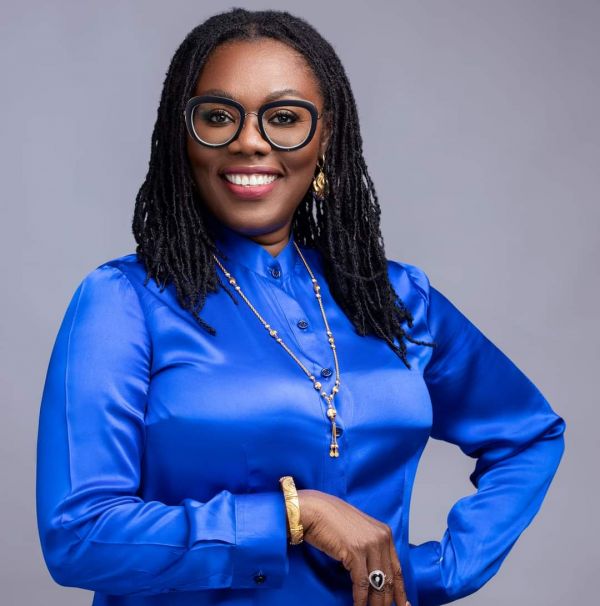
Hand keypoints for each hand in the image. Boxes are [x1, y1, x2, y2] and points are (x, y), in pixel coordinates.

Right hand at [297, 489, 409, 605]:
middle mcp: (381, 538)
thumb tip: (375, 571)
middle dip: (387, 601)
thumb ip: (371, 546)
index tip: (403, 605)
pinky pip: (362, 584)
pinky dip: (360, 599)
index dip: (400, 591)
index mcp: (384, 533)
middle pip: (389, 579)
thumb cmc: (332, 519)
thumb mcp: (359, 530)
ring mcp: (369, 545)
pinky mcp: (356, 552)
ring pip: (378, 584)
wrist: (314, 509)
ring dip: (375, 604)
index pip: (397, 568)